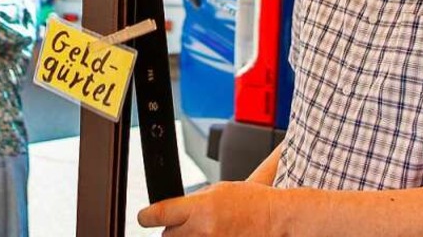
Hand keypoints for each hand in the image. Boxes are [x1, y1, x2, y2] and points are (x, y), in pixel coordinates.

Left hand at [137, 181, 280, 236]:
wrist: (278, 220)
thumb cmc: (253, 203)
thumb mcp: (219, 189)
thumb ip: (193, 201)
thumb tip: (170, 209)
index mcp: (200, 208)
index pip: (158, 214)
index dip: (146, 216)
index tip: (144, 217)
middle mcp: (202, 230)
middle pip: (167, 236)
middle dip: (175, 229)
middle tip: (192, 224)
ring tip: (207, 232)